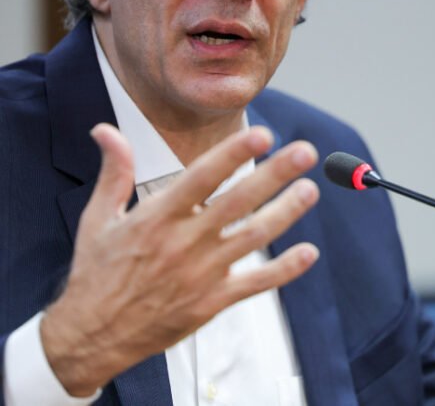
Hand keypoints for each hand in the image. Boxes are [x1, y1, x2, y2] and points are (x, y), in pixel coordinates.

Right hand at [40, 123, 319, 395]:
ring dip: (286, 213)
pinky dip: (284, 269)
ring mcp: (201, 274)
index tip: (264, 135)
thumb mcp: (98, 217)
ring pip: (253, 238)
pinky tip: (308, 252)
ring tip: (311, 190)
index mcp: (157, 217)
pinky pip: (255, 283)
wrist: (92, 336)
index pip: (202, 178)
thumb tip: (105, 130)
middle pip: (238, 202)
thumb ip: (114, 171)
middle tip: (305, 152)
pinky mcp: (212, 301)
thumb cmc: (97, 272)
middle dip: (275, 175)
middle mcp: (183, 243)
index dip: (234, 154)